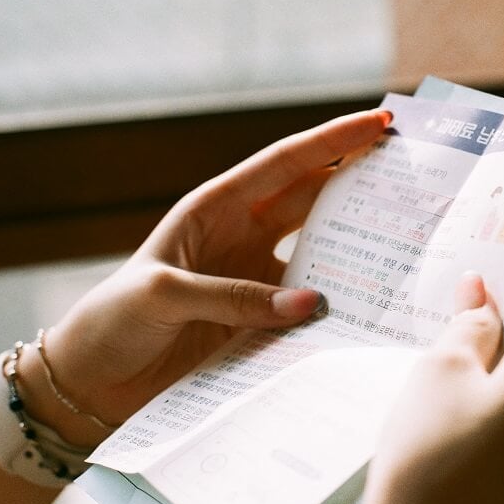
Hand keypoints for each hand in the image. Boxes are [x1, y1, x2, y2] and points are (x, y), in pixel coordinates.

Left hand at [28, 109, 389, 440]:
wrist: (91, 381)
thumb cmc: (114, 320)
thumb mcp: (166, 295)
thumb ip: (236, 296)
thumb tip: (312, 303)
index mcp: (214, 208)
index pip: (285, 164)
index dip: (333, 141)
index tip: (379, 122)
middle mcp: (241, 236)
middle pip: (312, 199)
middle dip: (358, 182)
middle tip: (412, 175)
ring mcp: (254, 278)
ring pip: (318, 251)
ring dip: (355, 245)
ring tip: (405, 241)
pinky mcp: (258, 320)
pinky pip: (305, 305)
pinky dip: (335, 304)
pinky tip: (366, 307)